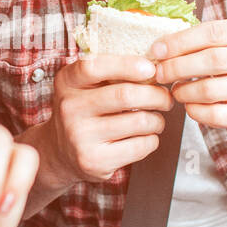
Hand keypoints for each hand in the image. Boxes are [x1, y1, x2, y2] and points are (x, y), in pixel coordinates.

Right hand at [41, 54, 174, 186]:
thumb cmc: (83, 111)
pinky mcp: (94, 161)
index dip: (127, 65)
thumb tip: (155, 67)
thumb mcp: (84, 85)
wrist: (61, 152)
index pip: (94, 67)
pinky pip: (139, 146)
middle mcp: (69, 109)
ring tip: (156, 120)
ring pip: (139, 122)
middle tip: (165, 98)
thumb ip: (110, 72)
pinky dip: (151, 140)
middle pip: (125, 95)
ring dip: (157, 120)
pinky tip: (145, 137)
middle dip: (156, 95)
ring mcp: (80, 137)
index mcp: (67, 82)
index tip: (151, 69)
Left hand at [150, 17, 226, 135]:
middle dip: (176, 67)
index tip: (157, 50)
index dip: (179, 42)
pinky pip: (215, 114)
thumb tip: (160, 47)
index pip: (211, 32)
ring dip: (183, 91)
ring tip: (176, 90)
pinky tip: (190, 105)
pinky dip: (195, 111)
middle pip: (210, 60)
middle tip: (159, 73)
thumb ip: (204, 38)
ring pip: (209, 90)